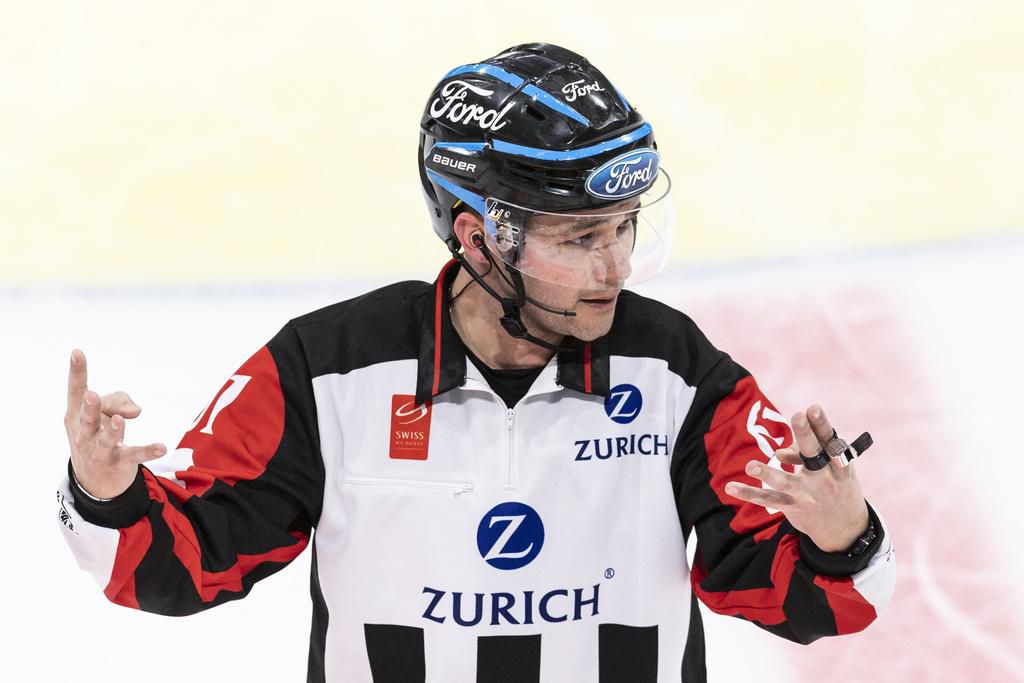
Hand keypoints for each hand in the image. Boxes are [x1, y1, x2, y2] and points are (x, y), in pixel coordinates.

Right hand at [65, 350, 166, 499]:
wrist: (93, 478)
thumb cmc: (98, 431)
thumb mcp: (105, 413)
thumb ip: (118, 402)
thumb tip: (135, 411)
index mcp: (76, 414)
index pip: (75, 391)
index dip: (76, 372)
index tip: (77, 352)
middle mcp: (83, 432)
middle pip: (86, 418)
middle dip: (90, 407)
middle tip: (91, 396)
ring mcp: (98, 450)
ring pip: (106, 440)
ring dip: (113, 430)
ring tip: (120, 420)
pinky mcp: (117, 463)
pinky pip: (133, 455)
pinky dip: (148, 451)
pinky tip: (162, 447)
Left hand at [725, 404, 868, 551]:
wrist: (846, 528)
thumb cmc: (836, 484)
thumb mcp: (835, 466)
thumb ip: (809, 451)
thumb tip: (779, 451)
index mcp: (837, 463)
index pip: (828, 439)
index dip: (821, 424)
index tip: (812, 408)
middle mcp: (825, 478)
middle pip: (813, 454)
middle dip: (805, 435)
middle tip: (797, 416)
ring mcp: (808, 494)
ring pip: (786, 483)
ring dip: (768, 473)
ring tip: (751, 466)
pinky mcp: (793, 507)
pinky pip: (768, 500)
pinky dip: (749, 493)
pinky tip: (730, 487)